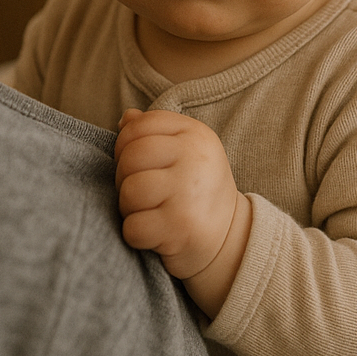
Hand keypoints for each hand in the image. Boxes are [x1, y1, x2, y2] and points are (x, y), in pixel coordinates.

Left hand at [115, 108, 250, 316]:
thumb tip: (126, 118)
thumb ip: (154, 132)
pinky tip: (155, 232)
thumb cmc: (197, 190)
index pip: (140, 126)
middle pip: (130, 158)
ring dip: (130, 209)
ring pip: (129, 192)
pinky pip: (133, 227)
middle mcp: (195, 158)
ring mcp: (188, 192)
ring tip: (151, 211)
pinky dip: (136, 235)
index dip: (125, 145)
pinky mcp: (180, 226)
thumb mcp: (186, 152)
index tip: (139, 164)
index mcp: (195, 134)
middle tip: (144, 193)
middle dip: (125, 179)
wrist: (230, 237)